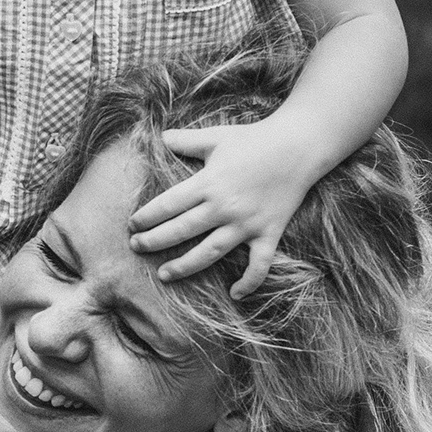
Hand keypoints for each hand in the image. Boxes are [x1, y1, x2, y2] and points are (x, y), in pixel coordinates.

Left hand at [129, 119, 315, 296]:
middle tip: (137, 248)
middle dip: (154, 241)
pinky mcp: (268, 233)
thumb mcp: (216, 136)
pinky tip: (234, 294)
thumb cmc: (254, 139)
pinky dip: (249, 282)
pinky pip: (259, 265)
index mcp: (208, 183)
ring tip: (164, 274)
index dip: (147, 217)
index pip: (168, 205)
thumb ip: (186, 140)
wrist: (298, 146)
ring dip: (184, 266)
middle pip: (181, 231)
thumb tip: (160, 136)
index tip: (132, 225)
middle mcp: (224, 207)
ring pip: (209, 253)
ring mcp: (246, 224)